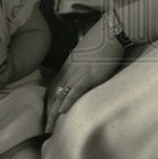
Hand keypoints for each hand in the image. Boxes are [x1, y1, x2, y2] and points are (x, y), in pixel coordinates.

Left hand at [45, 18, 123, 133]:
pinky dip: (68, 102)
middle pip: (54, 94)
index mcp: (69, 64)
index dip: (50, 102)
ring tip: (49, 128)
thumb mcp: (90, 51)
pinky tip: (62, 112)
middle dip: (48, 112)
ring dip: (54, 113)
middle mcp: (70, 69)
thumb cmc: (105, 39)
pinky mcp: (89, 75)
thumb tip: (87, 70)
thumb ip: (84, 62)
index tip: (48, 114)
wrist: (112, 30)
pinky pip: (75, 91)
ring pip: (61, 95)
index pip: (55, 86)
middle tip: (45, 129)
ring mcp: (78, 72)